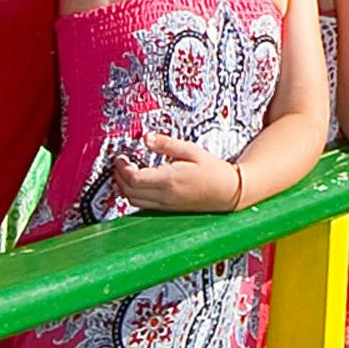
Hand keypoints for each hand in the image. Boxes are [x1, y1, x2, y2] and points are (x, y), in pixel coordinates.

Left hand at [112, 141, 239, 215]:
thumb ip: (166, 144)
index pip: (134, 178)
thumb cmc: (213, 170)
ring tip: (126, 172)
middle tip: (120, 162)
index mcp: (169, 179)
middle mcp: (165, 196)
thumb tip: (146, 138)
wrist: (229, 192)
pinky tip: (137, 183)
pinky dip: (134, 195)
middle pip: (129, 192)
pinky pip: (142, 205)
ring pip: (133, 201)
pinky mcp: (168, 209)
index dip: (122, 168)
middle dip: (118, 177)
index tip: (120, 157)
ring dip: (124, 187)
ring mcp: (166, 205)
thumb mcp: (191, 150)